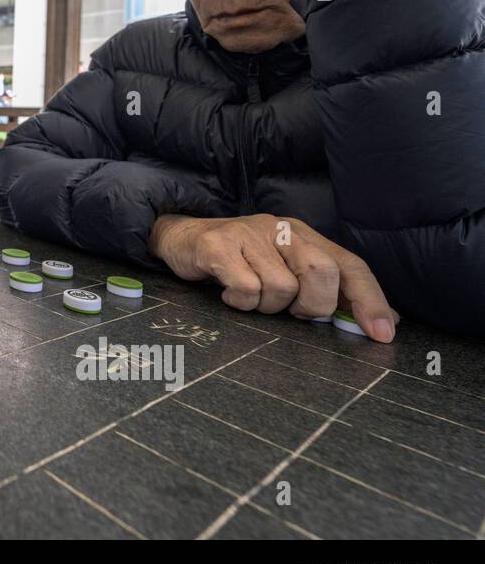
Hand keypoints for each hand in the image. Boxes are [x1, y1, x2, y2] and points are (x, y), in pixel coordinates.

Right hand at [148, 213, 397, 341]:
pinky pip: (247, 288)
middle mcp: (281, 229)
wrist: (181, 238)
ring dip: (267, 307)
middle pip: (321, 273)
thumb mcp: (284, 268)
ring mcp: (248, 234)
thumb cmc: (239, 262)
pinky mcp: (219, 245)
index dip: (370, 300)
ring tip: (251, 298)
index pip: (350, 265)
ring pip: (281, 287)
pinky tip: (230, 294)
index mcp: (305, 235)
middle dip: (311, 305)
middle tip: (292, 312)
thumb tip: (383, 322)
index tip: (382, 335)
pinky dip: (240, 302)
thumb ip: (325, 289)